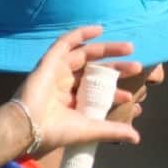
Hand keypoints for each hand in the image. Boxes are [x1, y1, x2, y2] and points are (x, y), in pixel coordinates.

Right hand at [10, 25, 146, 152]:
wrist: (30, 126)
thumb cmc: (56, 131)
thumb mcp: (91, 129)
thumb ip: (113, 130)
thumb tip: (137, 138)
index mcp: (71, 100)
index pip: (96, 91)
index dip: (114, 92)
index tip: (130, 96)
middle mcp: (64, 84)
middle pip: (94, 70)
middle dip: (116, 68)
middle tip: (137, 66)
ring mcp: (56, 71)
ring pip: (85, 54)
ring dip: (106, 49)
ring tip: (129, 47)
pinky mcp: (49, 62)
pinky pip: (65, 43)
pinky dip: (80, 35)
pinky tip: (99, 29)